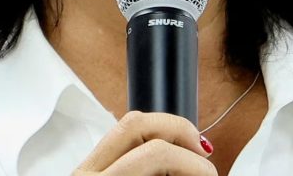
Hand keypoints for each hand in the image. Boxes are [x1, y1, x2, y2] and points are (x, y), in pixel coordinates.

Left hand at [73, 111, 216, 174]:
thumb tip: (202, 171)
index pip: (155, 152)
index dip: (192, 162)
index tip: (208, 172)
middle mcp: (87, 172)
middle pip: (139, 121)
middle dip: (181, 132)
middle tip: (203, 154)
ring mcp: (83, 167)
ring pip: (131, 122)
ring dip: (167, 131)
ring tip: (188, 151)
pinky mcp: (85, 167)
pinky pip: (123, 138)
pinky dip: (150, 140)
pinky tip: (166, 156)